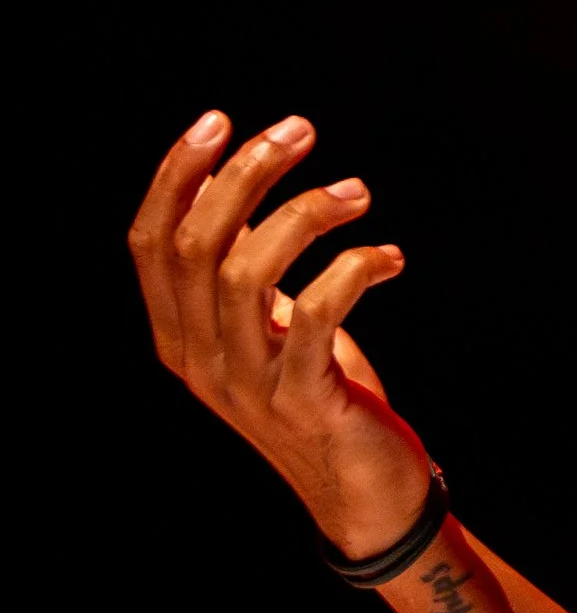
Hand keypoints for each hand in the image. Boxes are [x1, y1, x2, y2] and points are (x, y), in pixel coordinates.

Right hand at [129, 111, 432, 555]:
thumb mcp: (270, 327)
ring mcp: (246, 382)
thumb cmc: (321, 392)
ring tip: (358, 193)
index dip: (175, 176)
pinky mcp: (303, 398)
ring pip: (245, 272)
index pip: (150, 242)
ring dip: (305, 214)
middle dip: (244, 174)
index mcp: (179, 335)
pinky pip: (318, 316)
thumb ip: (245, 268)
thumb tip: (237, 189)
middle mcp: (199, 358)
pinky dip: (354, 269)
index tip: (219, 120)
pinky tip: (391, 257)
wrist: (361, 492)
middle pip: (195, 244)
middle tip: (300, 130)